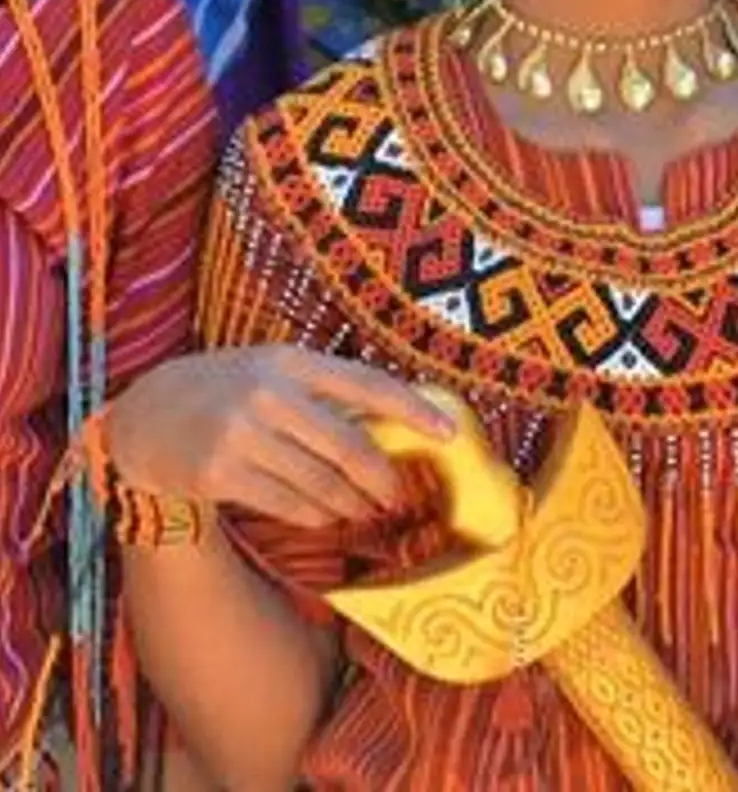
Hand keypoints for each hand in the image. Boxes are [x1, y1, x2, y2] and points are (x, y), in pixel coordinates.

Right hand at [107, 347, 453, 529]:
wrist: (145, 415)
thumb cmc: (228, 392)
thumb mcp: (273, 372)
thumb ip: (324, 392)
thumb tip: (393, 425)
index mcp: (292, 361)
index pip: (368, 384)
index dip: (414, 410)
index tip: (450, 433)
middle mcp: (269, 393)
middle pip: (349, 445)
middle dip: (382, 478)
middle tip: (398, 497)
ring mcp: (241, 433)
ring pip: (320, 481)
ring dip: (351, 503)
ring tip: (365, 511)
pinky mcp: (218, 472)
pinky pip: (286, 503)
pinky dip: (316, 515)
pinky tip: (328, 519)